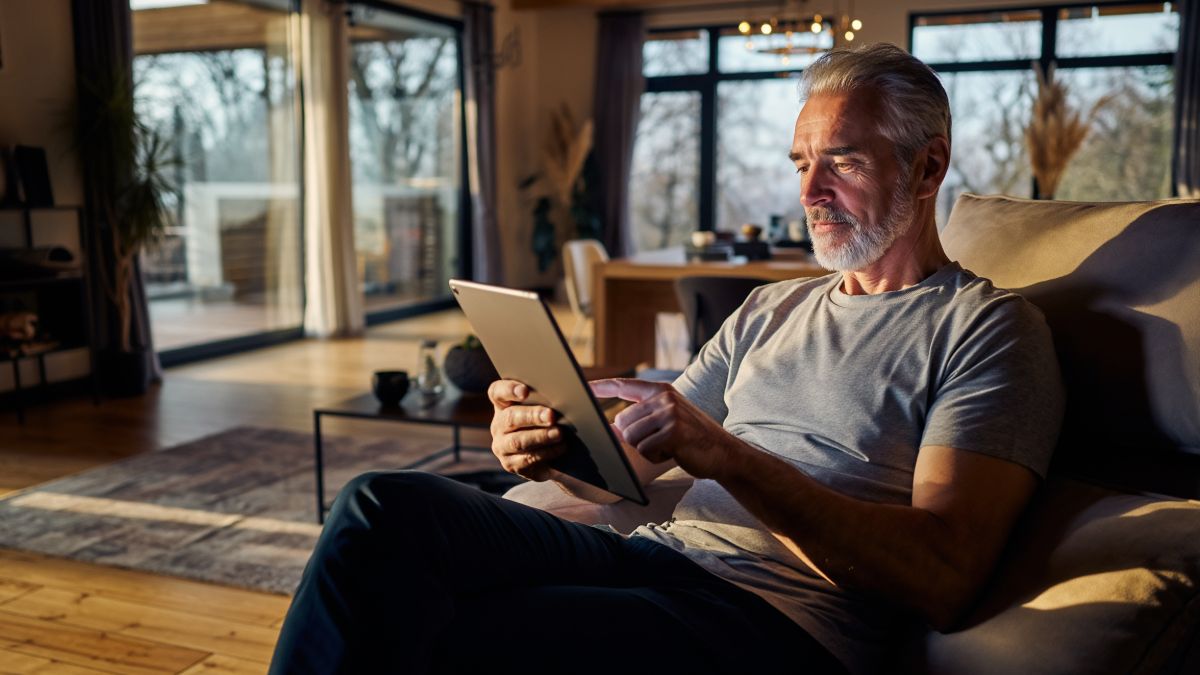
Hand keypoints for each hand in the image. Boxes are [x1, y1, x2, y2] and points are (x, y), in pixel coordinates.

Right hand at [487, 379, 564, 480]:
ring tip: (559, 433)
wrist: (558, 455)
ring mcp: (502, 446)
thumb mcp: (554, 404)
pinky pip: (527, 460)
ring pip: (517, 441)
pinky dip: (546, 453)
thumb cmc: (555, 421)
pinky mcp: (511, 464)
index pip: (498, 392)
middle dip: (532, 416)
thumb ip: (559, 393)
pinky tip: (561, 447)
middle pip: (510, 417)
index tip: (525, 391)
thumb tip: (580, 387)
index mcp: (504, 403)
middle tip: (551, 415)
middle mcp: (499, 424)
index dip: (509, 389)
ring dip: (540, 436)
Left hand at [589, 378, 735, 479]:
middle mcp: (664, 397)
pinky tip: (674, 452)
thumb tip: (609, 428)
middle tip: (660, 442)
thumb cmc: (692, 440)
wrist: (724, 452)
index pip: (624, 386)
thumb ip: (640, 420)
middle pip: (623, 421)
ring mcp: (669, 412)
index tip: (583, 387)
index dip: (601, 387)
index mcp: (661, 390)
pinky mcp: (673, 431)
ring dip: (646, 449)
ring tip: (668, 446)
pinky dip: (656, 457)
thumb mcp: (666, 422)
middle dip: (635, 438)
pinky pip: (645, 449)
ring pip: (631, 437)